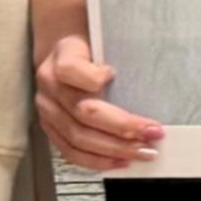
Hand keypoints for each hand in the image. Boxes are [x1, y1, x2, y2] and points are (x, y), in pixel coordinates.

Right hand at [37, 33, 161, 169]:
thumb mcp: (99, 38)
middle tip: (152, 133)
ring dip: (115, 148)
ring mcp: (47, 111)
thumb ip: (116, 51)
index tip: (115, 74)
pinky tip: (121, 161)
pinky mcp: (50, 130)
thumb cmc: (87, 48)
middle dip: (122, 126)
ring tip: (144, 152)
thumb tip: (151, 68)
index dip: (94, 77)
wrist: (60, 54)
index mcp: (60, 58)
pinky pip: (71, 153)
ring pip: (78, 137)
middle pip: (83, 111)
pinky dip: (98, 161)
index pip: (71, 70)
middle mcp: (49, 86)